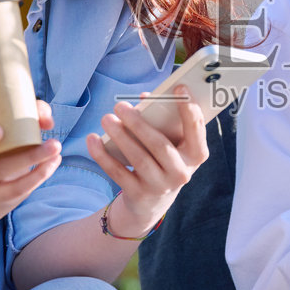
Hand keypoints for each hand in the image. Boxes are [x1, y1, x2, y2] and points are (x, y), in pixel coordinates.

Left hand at [84, 87, 209, 236]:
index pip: (196, 131)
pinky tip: (93, 139)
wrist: (153, 201)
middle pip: (159, 145)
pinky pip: (118, 172)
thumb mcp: (172, 143)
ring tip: (106, 118)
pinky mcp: (138, 194)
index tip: (179, 88)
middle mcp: (181, 173)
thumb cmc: (164, 159)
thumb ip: (164, 120)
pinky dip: (103, 155)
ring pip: (138, 158)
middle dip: (138, 124)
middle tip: (121, 106)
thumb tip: (145, 98)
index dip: (190, 110)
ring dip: (120, 136)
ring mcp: (159, 186)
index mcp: (195, 155)